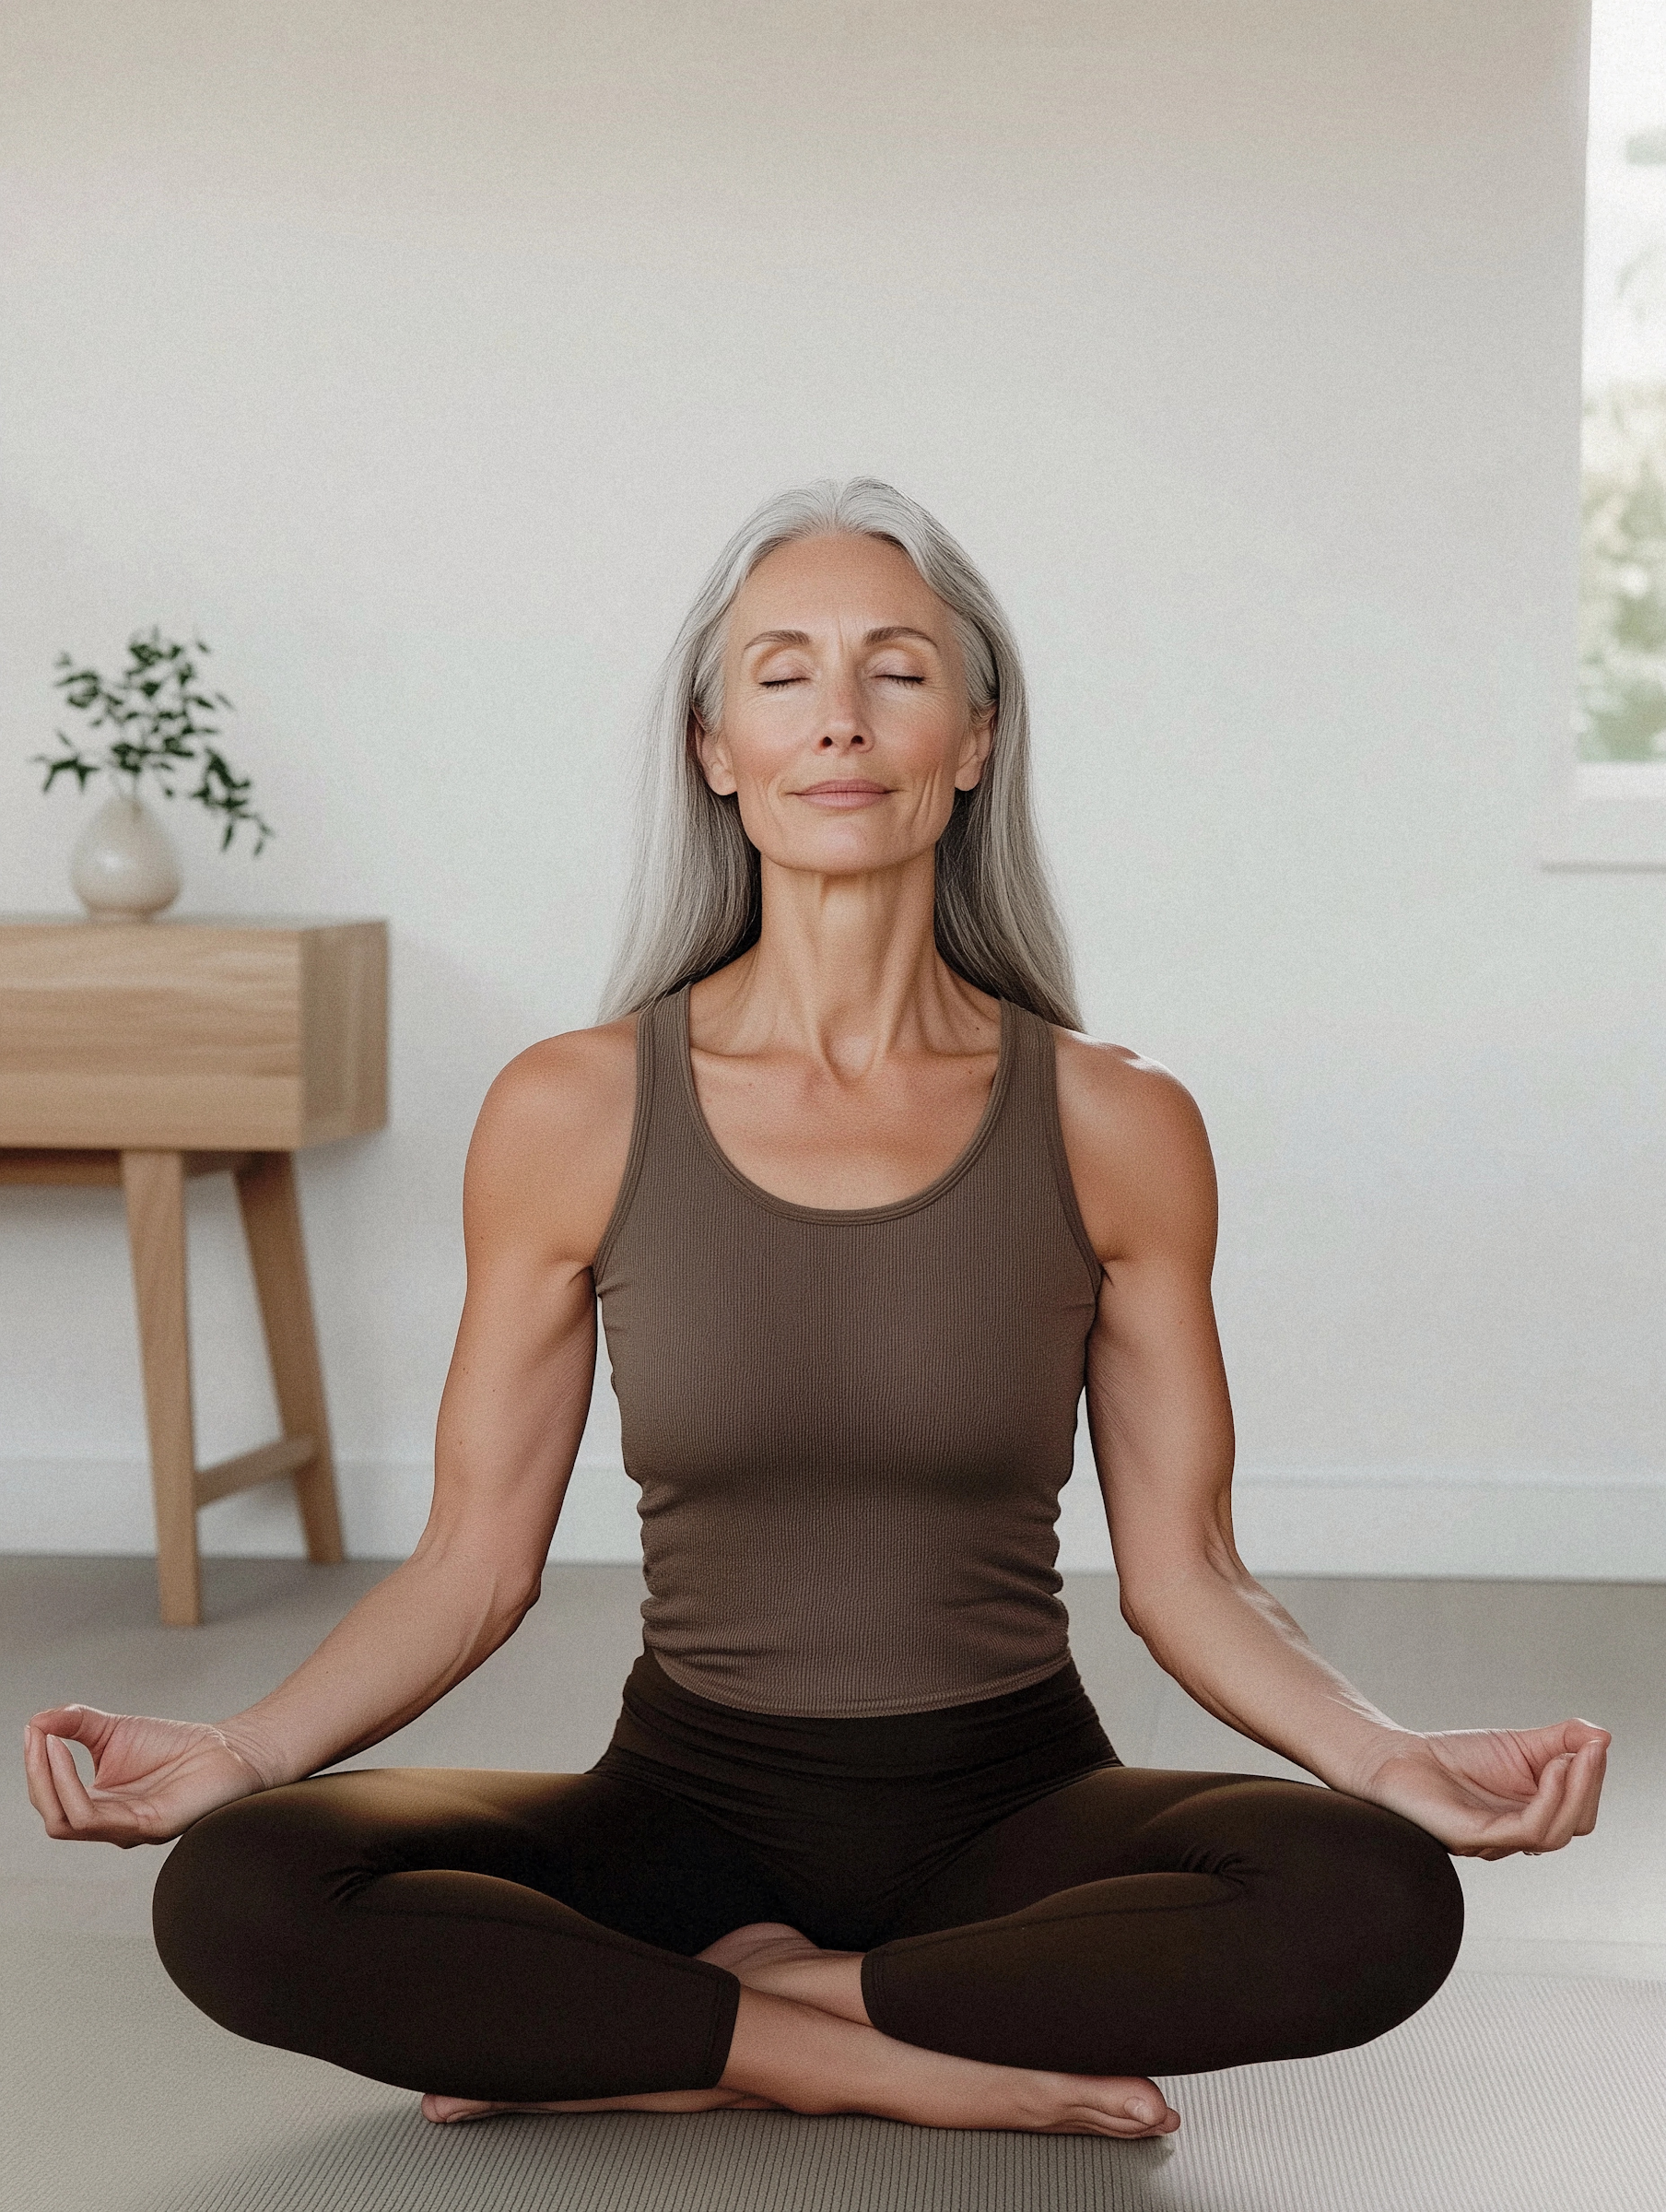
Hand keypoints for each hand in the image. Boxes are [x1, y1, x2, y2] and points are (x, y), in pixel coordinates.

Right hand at [23, 1704, 270, 1847]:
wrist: (227, 1748)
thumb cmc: (174, 1746)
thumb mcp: (115, 1729)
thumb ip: (77, 1724)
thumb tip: (37, 1719)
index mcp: (99, 1806)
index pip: (51, 1799)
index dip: (36, 1766)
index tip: (32, 1728)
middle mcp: (109, 1825)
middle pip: (53, 1815)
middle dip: (37, 1775)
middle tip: (36, 1736)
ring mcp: (127, 1830)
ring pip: (66, 1821)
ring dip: (51, 1779)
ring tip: (51, 1741)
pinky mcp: (149, 1827)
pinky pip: (94, 1817)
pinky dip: (72, 1785)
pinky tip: (69, 1754)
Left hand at [1352, 1720, 1609, 1859]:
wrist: (1396, 1757)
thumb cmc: (1454, 1758)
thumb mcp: (1520, 1743)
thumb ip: (1562, 1739)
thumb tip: (1603, 1736)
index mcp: (1531, 1818)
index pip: (1579, 1812)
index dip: (1592, 1780)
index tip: (1596, 1744)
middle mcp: (1517, 1836)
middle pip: (1574, 1825)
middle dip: (1588, 1786)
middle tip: (1592, 1749)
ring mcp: (1496, 1841)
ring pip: (1554, 1834)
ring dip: (1572, 1793)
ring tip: (1570, 1757)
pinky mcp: (1474, 1837)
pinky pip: (1524, 1830)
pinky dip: (1546, 1800)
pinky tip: (1550, 1769)